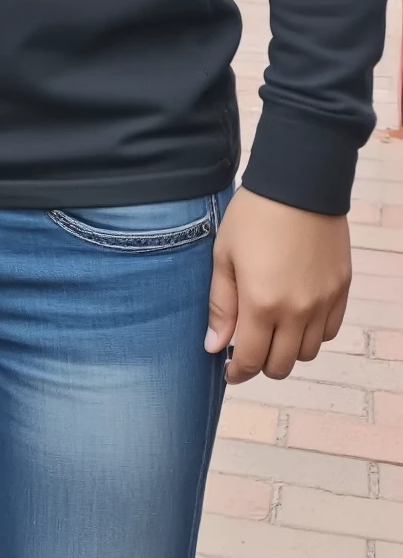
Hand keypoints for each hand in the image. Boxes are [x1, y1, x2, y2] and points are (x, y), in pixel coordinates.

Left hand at [205, 186, 350, 383]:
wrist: (299, 185)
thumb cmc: (254, 216)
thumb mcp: (224, 256)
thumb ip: (221, 305)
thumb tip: (215, 346)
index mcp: (262, 303)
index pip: (252, 360)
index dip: (239, 372)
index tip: (230, 371)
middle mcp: (297, 310)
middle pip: (283, 365)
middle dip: (262, 365)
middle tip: (248, 349)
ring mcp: (323, 302)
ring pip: (308, 353)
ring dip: (288, 351)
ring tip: (272, 330)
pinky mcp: (341, 290)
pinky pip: (329, 332)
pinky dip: (312, 334)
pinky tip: (296, 317)